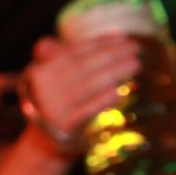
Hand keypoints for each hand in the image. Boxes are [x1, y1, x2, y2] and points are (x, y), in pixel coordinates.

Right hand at [24, 34, 140, 141]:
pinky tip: (119, 92)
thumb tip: (113, 36)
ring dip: (114, 72)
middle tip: (135, 48)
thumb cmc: (60, 99)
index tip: (122, 37)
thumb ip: (80, 54)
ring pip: (87, 86)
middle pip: (81, 67)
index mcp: (39, 71)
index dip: (98, 43)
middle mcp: (42, 89)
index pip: (72, 53)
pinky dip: (103, 100)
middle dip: (110, 54)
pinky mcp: (63, 126)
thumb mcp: (59, 75)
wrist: (48, 138)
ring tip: (136, 64)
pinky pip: (87, 110)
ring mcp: (52, 108)